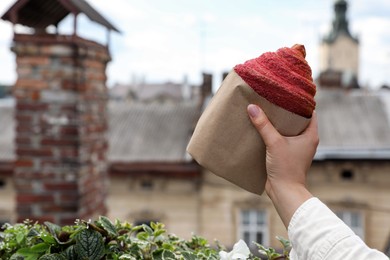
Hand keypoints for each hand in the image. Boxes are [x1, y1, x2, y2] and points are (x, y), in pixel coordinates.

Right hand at [247, 104, 318, 226]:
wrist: (284, 192)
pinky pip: (281, 139)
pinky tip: (261, 128)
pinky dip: (273, 133)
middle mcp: (306, 140)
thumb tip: (252, 107)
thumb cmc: (286, 168)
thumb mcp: (274, 143)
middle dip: (285, 110)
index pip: (309, 112)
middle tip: (273, 99)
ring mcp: (297, 148)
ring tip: (265, 111)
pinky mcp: (287, 155)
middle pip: (297, 119)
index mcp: (311, 135)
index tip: (287, 93)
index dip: (300, 101)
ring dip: (278, 122)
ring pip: (288, 130)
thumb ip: (263, 125)